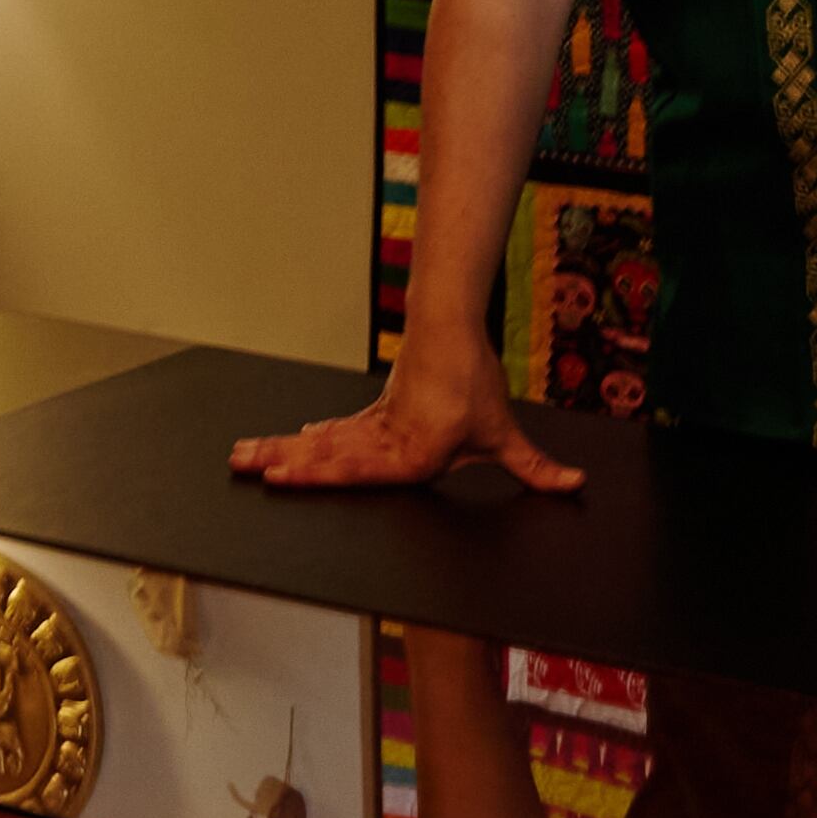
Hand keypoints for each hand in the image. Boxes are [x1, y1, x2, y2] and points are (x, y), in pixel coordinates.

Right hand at [228, 364, 587, 493]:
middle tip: (242, 465)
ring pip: (322, 443)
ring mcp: (375, 427)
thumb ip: (534, 467)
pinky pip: (337, 433)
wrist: (452, 332)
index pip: (356, 470)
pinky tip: (293, 445)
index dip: (314, 474)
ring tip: (245, 455)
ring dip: (282, 449)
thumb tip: (574, 485)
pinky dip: (312, 442)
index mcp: (412, 454)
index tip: (279, 476)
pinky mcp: (375, 417)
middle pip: (326, 455)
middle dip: (281, 463)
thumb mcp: (504, 433)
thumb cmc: (473, 383)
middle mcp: (385, 443)